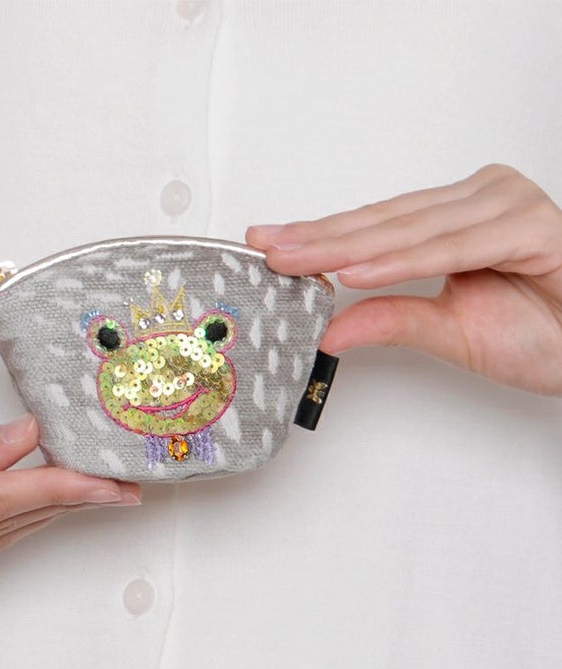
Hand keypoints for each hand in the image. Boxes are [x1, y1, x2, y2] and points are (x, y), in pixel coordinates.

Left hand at [247, 164, 561, 394]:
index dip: (319, 237)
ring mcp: (504, 205)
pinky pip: (451, 247)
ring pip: (409, 231)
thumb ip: (392, 321)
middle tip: (266, 248)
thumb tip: (331, 329)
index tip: (269, 244)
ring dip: (347, 247)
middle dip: (318, 239)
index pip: (374, 226)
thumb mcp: (449, 332)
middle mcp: (478, 200)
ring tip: (294, 260)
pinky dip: (402, 262)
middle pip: (382, 223)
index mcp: (455, 217)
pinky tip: (355, 272)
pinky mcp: (530, 225)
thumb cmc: (542, 334)